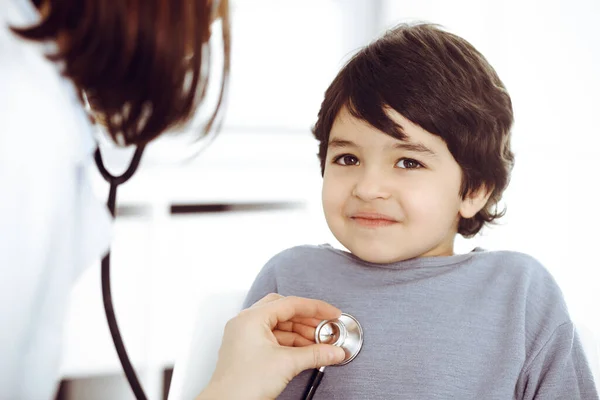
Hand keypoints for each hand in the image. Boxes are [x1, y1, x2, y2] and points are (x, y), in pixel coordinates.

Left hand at [196, 293, 345, 399]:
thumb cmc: (243, 385)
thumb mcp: (287, 364)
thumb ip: (314, 354)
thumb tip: (333, 351)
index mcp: (252, 318)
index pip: (290, 304)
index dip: (315, 308)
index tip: (332, 313)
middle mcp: (246, 322)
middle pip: (283, 311)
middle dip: (307, 319)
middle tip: (325, 327)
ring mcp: (244, 335)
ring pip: (278, 325)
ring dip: (300, 332)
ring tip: (319, 342)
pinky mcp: (246, 349)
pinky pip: (272, 337)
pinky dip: (289, 342)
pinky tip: (304, 350)